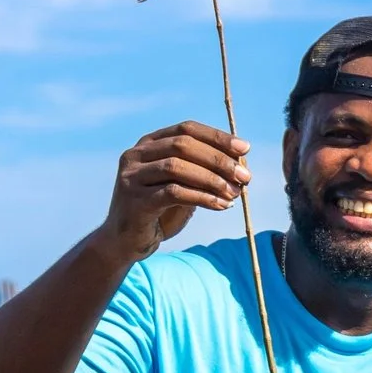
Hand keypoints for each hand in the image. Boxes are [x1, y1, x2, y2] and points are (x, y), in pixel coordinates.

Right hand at [102, 120, 250, 263]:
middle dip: (218, 159)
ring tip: (234, 192)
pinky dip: (202, 198)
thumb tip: (241, 165)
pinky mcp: (135, 201)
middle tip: (245, 176)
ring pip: (177, 167)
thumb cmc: (160, 211)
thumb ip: (203, 172)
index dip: (217, 137)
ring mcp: (132, 177)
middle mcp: (136, 155)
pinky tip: (222, 206)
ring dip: (212, 179)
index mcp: (149, 144)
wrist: (126, 242)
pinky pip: (174, 193)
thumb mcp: (183, 186)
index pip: (186, 130)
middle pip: (183, 146)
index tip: (245, 148)